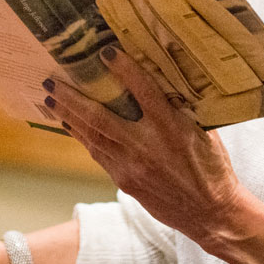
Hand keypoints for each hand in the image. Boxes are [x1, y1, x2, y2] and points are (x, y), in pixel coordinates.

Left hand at [43, 47, 242, 249]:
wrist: (210, 212)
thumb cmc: (212, 166)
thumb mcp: (204, 129)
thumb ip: (180, 106)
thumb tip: (160, 79)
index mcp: (172, 128)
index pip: (144, 91)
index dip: (125, 69)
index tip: (106, 51)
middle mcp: (147, 147)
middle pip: (100, 118)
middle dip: (72, 99)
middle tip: (51, 81)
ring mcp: (132, 167)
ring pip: (93, 138)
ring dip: (69, 117)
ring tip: (51, 99)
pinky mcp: (125, 182)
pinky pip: (99, 155)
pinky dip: (83, 137)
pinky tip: (72, 125)